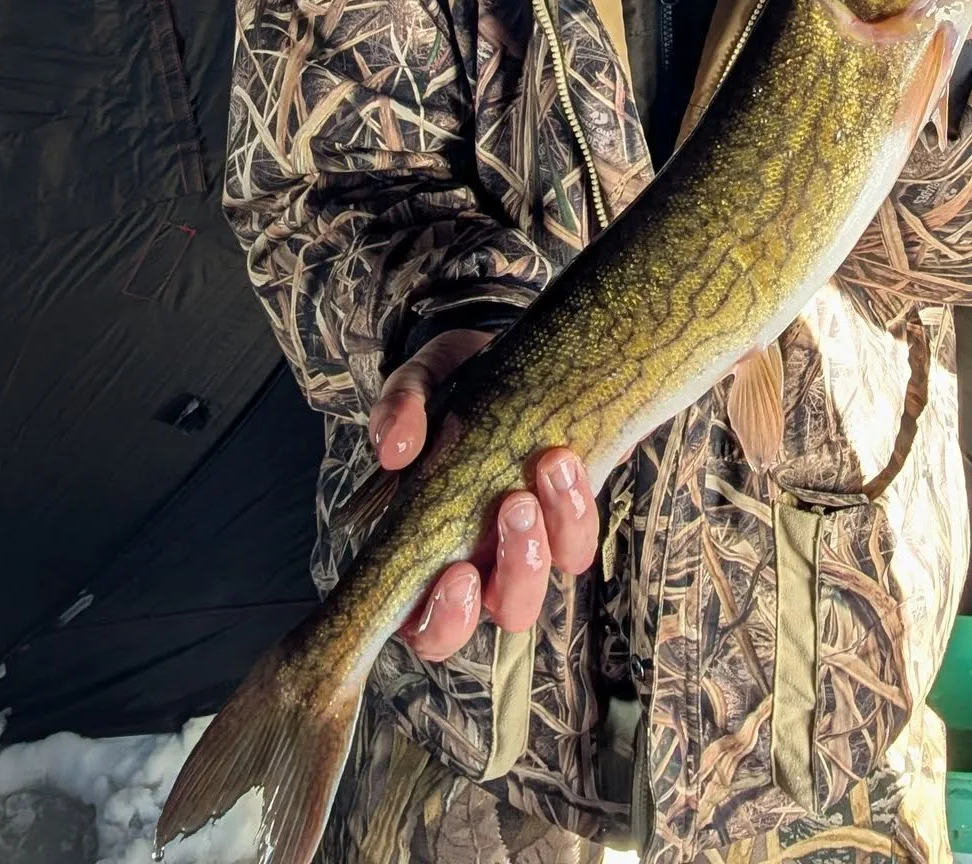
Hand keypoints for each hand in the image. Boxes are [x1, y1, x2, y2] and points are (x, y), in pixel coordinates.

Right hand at [366, 330, 598, 663]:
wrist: (510, 347)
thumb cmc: (453, 381)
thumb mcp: (422, 380)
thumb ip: (401, 408)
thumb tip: (392, 450)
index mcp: (424, 549)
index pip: (424, 623)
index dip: (442, 618)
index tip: (457, 573)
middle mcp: (478, 560)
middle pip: (501, 614)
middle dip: (515, 576)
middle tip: (513, 507)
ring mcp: (528, 543)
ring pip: (546, 583)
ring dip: (552, 534)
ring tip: (547, 465)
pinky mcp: (568, 516)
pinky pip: (579, 540)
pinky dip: (577, 505)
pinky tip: (565, 457)